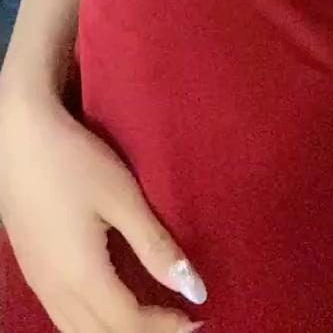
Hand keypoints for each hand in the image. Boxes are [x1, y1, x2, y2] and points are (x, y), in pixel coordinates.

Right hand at [0, 91, 206, 332]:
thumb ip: (156, 246)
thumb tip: (195, 289)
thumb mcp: (122, 197)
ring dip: (116, 332)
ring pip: (78, 331)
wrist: (16, 135)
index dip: (165, 327)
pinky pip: (64, 317)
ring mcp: (39, 281)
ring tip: (152, 317)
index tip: (197, 316)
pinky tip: (111, 301)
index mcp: (82, 276)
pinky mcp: (32, 269)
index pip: (128, 324)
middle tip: (180, 321)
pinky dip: (93, 323)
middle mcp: (56, 290)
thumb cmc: (73, 160)